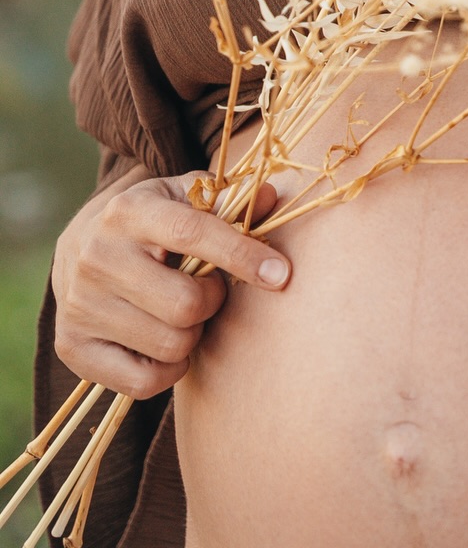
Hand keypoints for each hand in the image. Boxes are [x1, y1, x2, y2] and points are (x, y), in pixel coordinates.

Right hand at [51, 170, 288, 397]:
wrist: (82, 245)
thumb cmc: (152, 220)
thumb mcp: (185, 198)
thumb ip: (229, 200)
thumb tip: (268, 199)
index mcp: (130, 211)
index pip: (192, 233)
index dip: (241, 255)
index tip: (281, 273)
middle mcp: (98, 257)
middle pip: (185, 304)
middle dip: (213, 301)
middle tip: (209, 290)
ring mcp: (80, 305)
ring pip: (170, 345)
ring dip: (193, 334)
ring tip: (183, 313)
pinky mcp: (72, 347)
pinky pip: (143, 382)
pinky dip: (170, 370)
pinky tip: (166, 343)